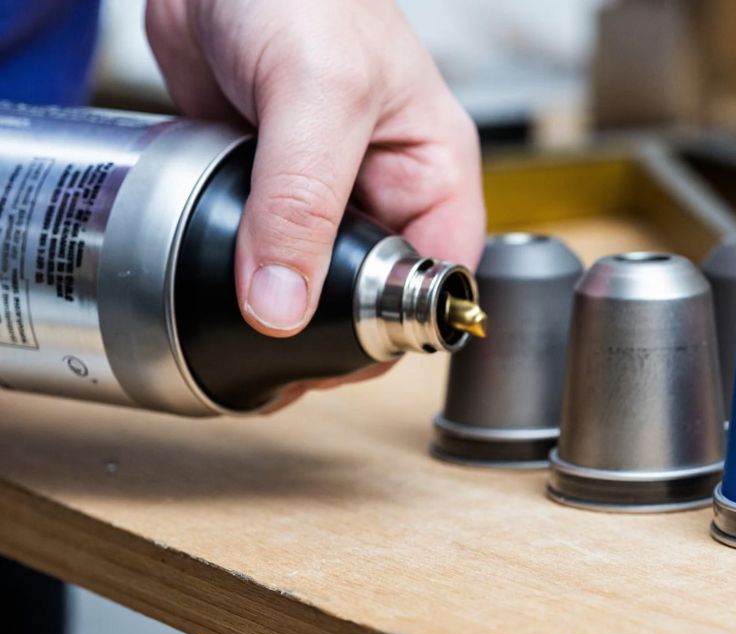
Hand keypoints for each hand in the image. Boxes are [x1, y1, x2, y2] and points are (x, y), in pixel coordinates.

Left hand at [146, 0, 484, 339]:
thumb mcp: (319, 96)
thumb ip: (302, 202)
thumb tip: (283, 304)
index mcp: (433, 169)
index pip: (439, 275)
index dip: (401, 321)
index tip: (345, 354)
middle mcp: (385, 185)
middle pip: (373, 287)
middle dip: (332, 324)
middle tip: (284, 355)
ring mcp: (322, 188)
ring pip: (311, 275)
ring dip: (279, 301)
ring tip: (245, 332)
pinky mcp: (265, 184)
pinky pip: (259, 247)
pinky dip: (236, 270)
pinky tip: (214, 285)